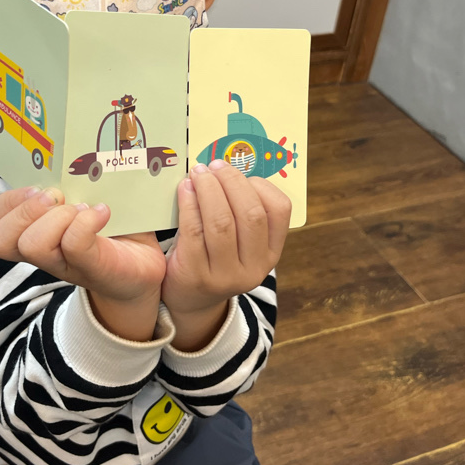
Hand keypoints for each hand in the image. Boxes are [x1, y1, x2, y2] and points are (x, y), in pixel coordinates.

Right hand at [0, 187, 166, 339]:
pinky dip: (86, 223)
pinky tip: (102, 213)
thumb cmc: (113, 226)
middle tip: (57, 197)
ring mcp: (64, 262)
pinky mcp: (92, 267)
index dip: (5, 202)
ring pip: (32, 245)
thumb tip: (75, 142)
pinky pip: (74, 245)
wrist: (143, 268)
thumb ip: (73, 176)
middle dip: (24, 210)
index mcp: (33, 229)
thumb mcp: (87, 196)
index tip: (36, 186)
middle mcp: (42, 250)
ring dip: (56, 219)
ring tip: (80, 209)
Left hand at [161, 160, 290, 348]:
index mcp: (271, 253)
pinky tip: (185, 189)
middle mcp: (254, 268)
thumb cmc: (214, 256)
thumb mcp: (240, 241)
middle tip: (214, 165)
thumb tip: (229, 166)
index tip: (240, 169)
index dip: (260, 184)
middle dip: (232, 181)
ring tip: (198, 173)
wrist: (190, 299)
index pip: (279, 210)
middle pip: (250, 214)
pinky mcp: (196, 275)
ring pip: (222, 222)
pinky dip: (190, 204)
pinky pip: (194, 231)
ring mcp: (226, 275)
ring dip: (209, 189)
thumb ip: (241, 209)